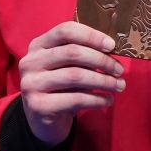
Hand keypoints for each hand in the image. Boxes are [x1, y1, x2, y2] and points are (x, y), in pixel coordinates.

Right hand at [19, 21, 124, 145]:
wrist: (43, 120)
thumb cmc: (61, 87)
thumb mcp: (67, 66)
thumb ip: (82, 55)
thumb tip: (112, 50)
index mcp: (38, 45)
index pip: (65, 31)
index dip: (91, 36)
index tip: (112, 46)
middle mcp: (30, 62)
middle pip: (73, 53)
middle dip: (102, 60)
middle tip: (119, 70)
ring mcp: (32, 84)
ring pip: (76, 76)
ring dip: (104, 80)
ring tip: (119, 85)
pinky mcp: (39, 106)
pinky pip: (76, 99)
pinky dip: (97, 99)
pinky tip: (108, 99)